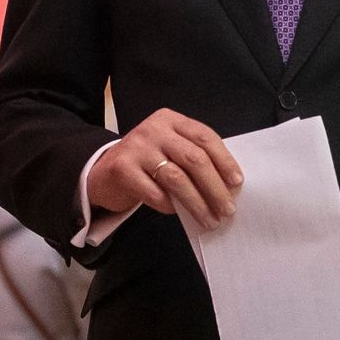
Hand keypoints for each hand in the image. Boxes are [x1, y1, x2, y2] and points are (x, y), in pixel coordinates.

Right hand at [85, 109, 242, 226]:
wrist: (102, 171)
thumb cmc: (146, 163)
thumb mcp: (169, 148)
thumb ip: (192, 156)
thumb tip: (227, 185)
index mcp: (170, 120)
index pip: (204, 137)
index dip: (224, 160)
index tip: (237, 183)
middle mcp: (154, 129)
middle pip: (194, 158)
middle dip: (215, 187)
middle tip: (227, 209)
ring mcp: (136, 148)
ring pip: (176, 178)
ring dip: (197, 203)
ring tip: (209, 219)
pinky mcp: (122, 169)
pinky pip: (154, 193)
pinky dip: (170, 206)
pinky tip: (177, 213)